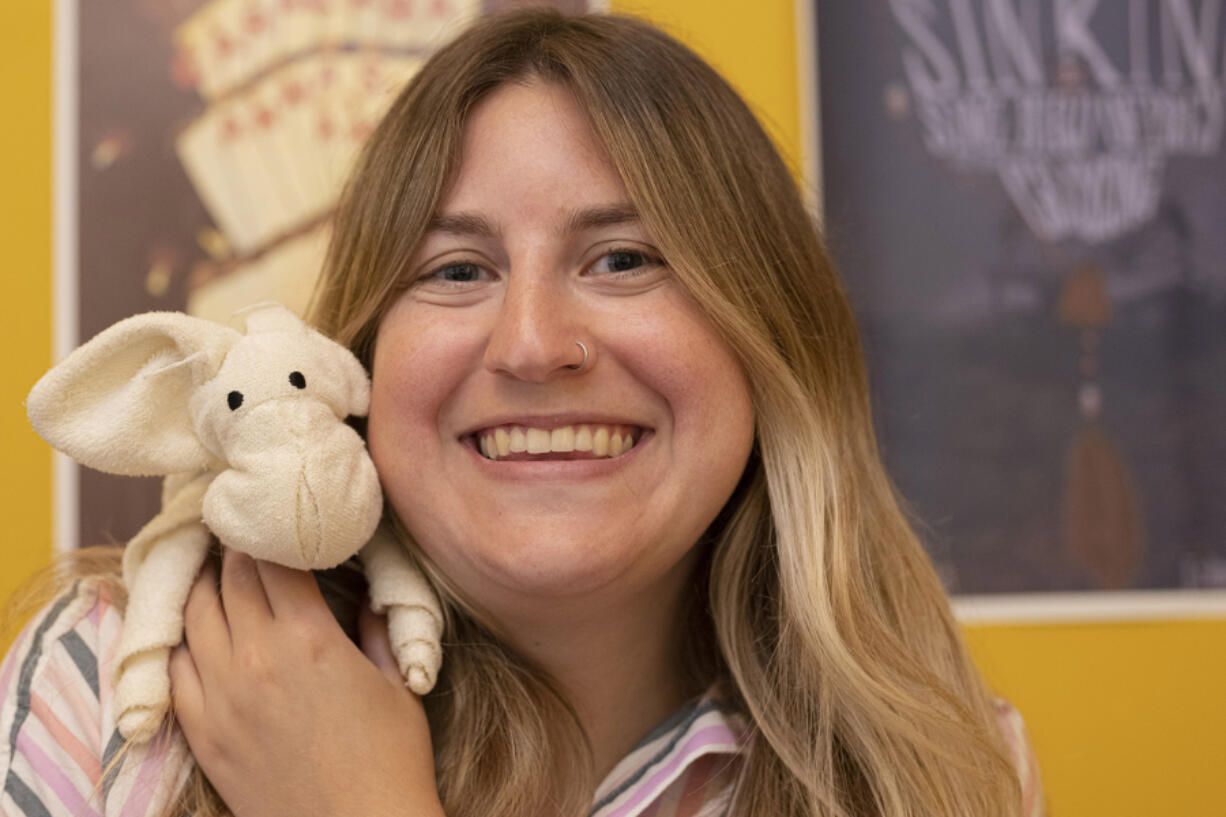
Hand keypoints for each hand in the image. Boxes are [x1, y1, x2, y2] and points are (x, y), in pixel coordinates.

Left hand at [169, 548, 443, 816]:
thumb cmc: (391, 760)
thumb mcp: (397, 683)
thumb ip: (374, 629)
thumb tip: (362, 596)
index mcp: (309, 638)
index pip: (270, 560)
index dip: (268, 533)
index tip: (271, 518)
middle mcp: (255, 659)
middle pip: (226, 579)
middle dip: (233, 550)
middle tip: (240, 532)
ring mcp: (221, 697)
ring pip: (192, 616)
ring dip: (202, 587)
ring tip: (214, 571)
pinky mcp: (202, 732)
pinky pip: (172, 669)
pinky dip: (179, 639)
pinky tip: (194, 629)